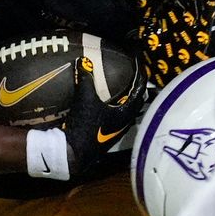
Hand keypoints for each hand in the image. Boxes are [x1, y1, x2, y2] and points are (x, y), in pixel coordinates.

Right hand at [65, 55, 146, 174]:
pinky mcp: (106, 137)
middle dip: (134, 90)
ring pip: (125, 112)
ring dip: (124, 101)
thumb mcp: (85, 99)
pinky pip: (115, 119)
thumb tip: (83, 62)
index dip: (141, 79)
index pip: (139, 92)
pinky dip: (114, 109)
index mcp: (125, 114)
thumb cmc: (85, 127)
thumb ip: (86, 80)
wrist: (73, 153)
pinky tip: (105, 106)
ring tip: (120, 89)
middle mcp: (124, 123)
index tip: (141, 68)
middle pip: (135, 103)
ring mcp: (116, 132)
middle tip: (132, 77)